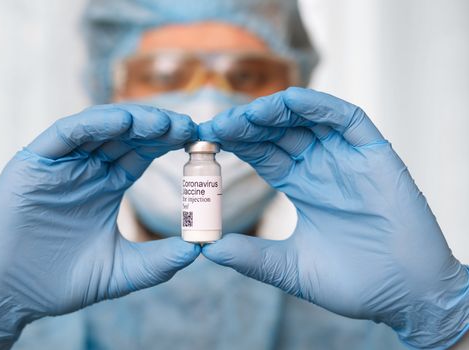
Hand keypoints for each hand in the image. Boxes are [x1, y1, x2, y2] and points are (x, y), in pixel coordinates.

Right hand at [0, 104, 199, 348]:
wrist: (11, 295)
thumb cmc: (63, 281)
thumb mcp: (122, 270)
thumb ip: (159, 261)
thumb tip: (199, 248)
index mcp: (108, 184)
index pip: (143, 153)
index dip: (170, 143)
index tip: (199, 141)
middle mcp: (87, 167)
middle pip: (127, 135)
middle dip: (158, 127)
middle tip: (189, 127)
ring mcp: (62, 163)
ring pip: (101, 127)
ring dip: (133, 120)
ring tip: (164, 123)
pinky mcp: (35, 163)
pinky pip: (66, 134)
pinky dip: (94, 124)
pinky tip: (123, 121)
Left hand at [199, 87, 468, 348]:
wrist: (407, 296)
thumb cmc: (353, 283)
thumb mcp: (291, 268)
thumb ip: (251, 257)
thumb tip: (207, 249)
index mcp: (302, 186)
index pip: (263, 153)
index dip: (235, 143)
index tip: (205, 140)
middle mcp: (321, 166)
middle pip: (278, 132)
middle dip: (247, 125)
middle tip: (217, 126)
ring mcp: (347, 158)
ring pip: (307, 119)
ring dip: (275, 112)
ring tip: (245, 115)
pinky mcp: (375, 155)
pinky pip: (348, 119)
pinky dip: (320, 107)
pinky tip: (290, 103)